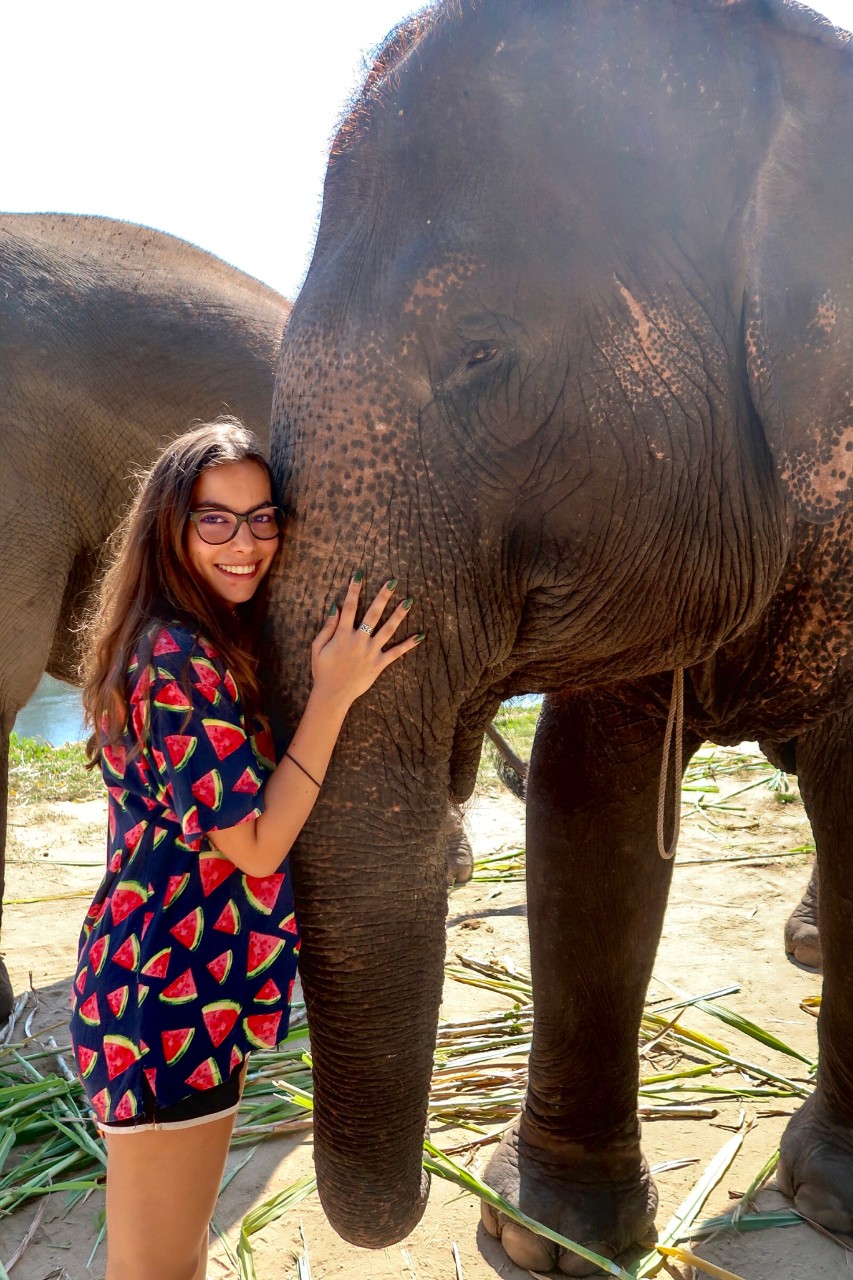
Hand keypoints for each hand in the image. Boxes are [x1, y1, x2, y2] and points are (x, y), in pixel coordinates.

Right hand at [310, 573, 422, 706]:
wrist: (332, 694)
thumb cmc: (323, 670)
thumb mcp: (318, 647)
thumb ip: (327, 627)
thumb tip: (336, 607)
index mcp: (342, 635)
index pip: (349, 607)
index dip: (354, 590)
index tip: (359, 574)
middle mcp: (358, 640)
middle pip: (373, 613)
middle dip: (383, 596)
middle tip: (393, 582)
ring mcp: (370, 652)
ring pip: (388, 630)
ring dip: (399, 615)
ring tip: (409, 601)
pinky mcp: (378, 664)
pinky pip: (396, 653)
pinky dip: (408, 645)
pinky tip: (420, 636)